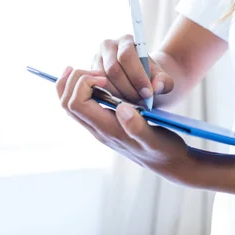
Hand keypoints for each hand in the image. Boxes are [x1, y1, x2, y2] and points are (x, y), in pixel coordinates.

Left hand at [56, 67, 193, 180]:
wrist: (167, 163)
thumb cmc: (163, 150)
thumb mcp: (155, 139)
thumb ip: (138, 126)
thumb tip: (122, 108)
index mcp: (108, 130)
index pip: (77, 104)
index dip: (84, 84)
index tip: (105, 77)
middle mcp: (99, 130)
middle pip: (67, 103)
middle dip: (75, 80)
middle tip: (96, 71)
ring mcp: (100, 128)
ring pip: (70, 106)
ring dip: (73, 85)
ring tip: (85, 71)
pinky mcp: (105, 125)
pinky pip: (81, 107)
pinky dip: (80, 91)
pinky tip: (93, 82)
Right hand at [92, 34, 173, 104]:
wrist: (139, 76)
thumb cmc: (150, 76)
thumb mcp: (161, 78)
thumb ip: (164, 81)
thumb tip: (157, 87)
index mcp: (127, 41)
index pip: (127, 56)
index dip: (137, 76)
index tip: (148, 93)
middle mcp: (108, 46)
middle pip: (113, 69)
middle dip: (128, 88)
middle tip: (140, 101)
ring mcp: (96, 59)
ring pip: (103, 80)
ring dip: (119, 95)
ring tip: (134, 103)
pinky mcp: (90, 72)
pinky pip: (96, 87)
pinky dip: (110, 97)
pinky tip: (123, 103)